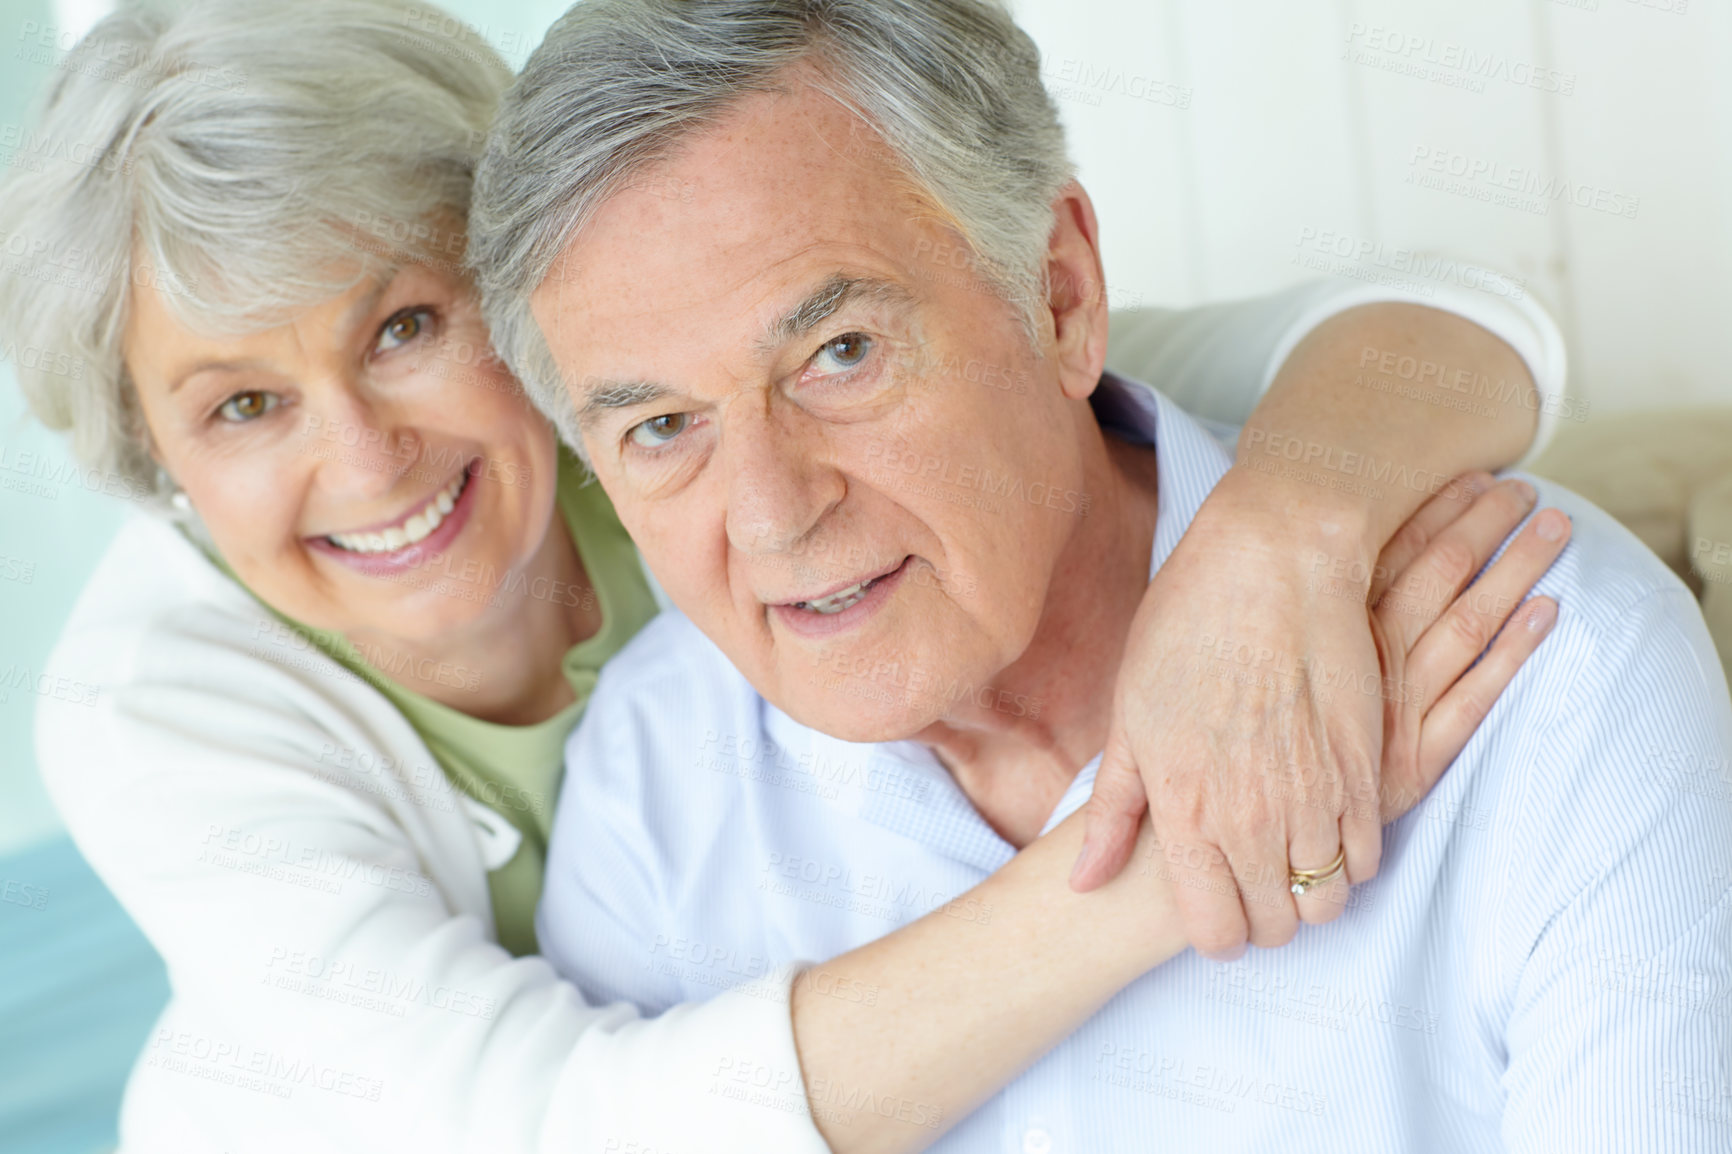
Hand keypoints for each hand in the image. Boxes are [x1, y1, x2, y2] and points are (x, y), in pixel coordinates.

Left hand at [1071, 469, 1566, 960]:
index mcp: (1186, 811)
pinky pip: (1367, 856)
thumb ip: (1113, 812)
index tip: (1214, 908)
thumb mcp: (1129, 716)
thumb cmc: (1187, 628)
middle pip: (1275, 928)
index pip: (1214, 934)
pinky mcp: (1364, 771)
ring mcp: (1315, 799)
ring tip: (1290, 852)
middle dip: (1262, 916)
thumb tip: (1081, 883)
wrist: (1273, 562)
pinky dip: (1348, 854)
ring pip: (1326, 902)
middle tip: (1252, 880)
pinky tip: (1325, 820)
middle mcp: (1252, 820)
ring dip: (1309, 890)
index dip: (1215, 933)